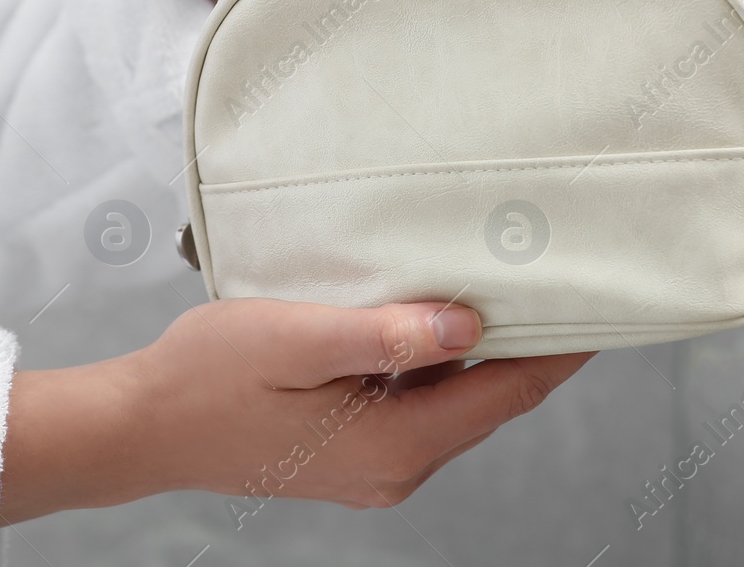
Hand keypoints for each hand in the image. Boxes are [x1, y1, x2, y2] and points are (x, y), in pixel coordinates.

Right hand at [0, 299, 591, 522]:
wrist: (143, 425)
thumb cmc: (207, 377)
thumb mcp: (295, 340)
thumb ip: (384, 333)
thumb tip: (468, 323)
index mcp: (394, 445)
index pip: (507, 392)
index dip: (560, 347)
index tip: (600, 300)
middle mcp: (396, 468)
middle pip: (490, 401)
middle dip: (530, 344)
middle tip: (556, 276)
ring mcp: (375, 466)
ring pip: (456, 403)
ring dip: (482, 352)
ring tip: (503, 287)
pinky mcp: (353, 453)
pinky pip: (420, 407)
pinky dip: (440, 366)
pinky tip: (432, 322)